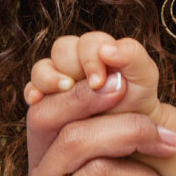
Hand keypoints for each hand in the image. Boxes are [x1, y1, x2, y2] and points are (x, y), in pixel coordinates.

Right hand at [20, 74, 175, 175]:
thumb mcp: (130, 160)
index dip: (82, 94)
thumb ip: (116, 119)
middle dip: (130, 131)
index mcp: (41, 169)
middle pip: (74, 139)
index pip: (44, 115)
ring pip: (101, 170)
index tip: (126, 84)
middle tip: (170, 143)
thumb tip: (119, 58)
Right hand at [25, 32, 164, 123]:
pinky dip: (32, 92)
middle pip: (61, 50)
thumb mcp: (144, 78)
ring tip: (62, 88)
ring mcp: (59, 80)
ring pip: (43, 68)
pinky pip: (32, 90)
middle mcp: (75, 61)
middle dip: (71, 66)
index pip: (86, 42)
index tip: (100, 81)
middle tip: (85, 88)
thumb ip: (133, 56)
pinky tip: (36, 100)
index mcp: (98, 49)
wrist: (133, 134)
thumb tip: (108, 49)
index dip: (91, 58)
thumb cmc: (138, 102)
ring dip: (49, 77)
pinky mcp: (46, 101)